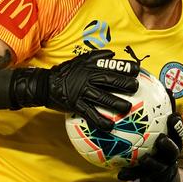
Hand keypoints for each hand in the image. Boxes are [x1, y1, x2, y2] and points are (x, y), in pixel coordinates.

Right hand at [8, 50, 138, 129]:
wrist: (45, 84)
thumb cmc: (64, 72)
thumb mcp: (79, 60)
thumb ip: (95, 56)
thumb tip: (112, 54)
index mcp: (90, 67)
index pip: (110, 65)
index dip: (125, 67)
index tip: (137, 70)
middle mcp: (87, 78)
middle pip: (108, 80)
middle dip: (124, 84)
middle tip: (135, 87)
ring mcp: (81, 92)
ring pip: (101, 97)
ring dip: (115, 103)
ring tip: (126, 107)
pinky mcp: (75, 104)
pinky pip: (90, 114)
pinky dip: (100, 121)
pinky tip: (110, 126)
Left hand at [118, 90, 182, 181]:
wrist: (159, 175)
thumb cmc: (154, 143)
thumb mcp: (154, 128)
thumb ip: (149, 114)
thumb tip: (139, 89)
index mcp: (172, 140)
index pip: (177, 130)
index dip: (177, 123)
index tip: (173, 114)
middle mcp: (170, 153)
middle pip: (174, 148)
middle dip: (171, 142)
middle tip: (162, 137)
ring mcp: (161, 166)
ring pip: (159, 165)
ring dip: (152, 162)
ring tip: (145, 158)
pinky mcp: (150, 176)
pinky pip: (139, 175)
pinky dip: (129, 174)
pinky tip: (120, 174)